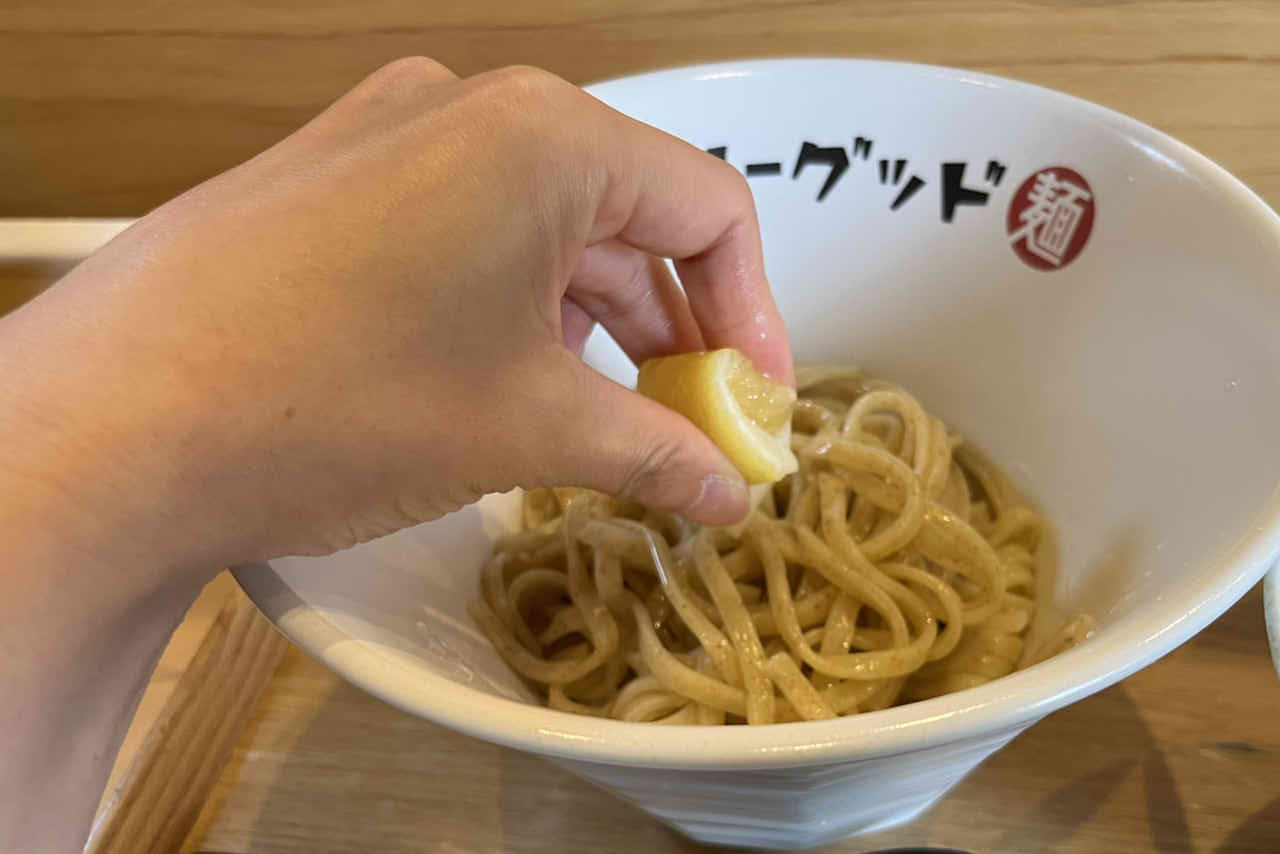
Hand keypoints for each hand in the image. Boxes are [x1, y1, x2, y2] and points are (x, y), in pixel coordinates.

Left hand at [3, 58, 790, 572]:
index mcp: (544, 137)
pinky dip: (511, 298)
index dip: (754, 312)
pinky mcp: (329, 176)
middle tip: (688, 420)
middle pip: (624, 209)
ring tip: (600, 413)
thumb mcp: (525, 429)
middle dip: (671, 324)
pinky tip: (503, 375)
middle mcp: (469, 108)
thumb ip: (654, 450)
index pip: (707, 208)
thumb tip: (726, 488)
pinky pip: (462, 223)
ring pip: (540, 219)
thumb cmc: (336, 404)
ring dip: (592, 317)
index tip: (756, 402)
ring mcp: (386, 133)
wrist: (113, 427)